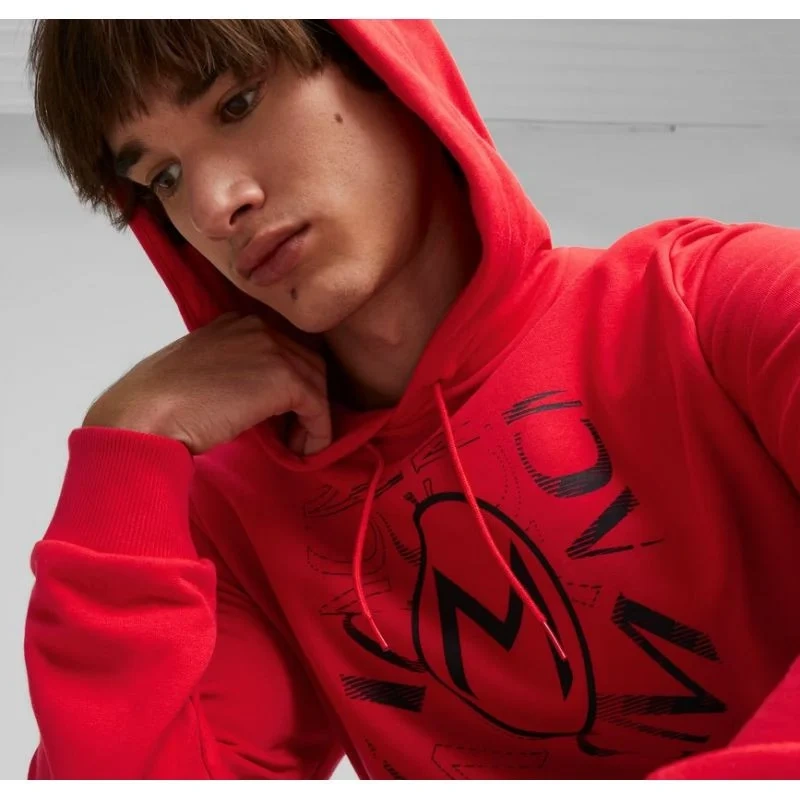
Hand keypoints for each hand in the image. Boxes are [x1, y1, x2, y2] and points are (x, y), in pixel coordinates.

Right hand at [82, 313, 330, 455]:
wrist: (144, 416)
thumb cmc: (159, 404)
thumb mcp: (201, 372)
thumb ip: (231, 371)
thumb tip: (252, 397)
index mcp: (236, 322)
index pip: (283, 347)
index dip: (290, 382)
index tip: (282, 414)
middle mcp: (258, 326)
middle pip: (306, 361)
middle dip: (307, 398)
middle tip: (293, 433)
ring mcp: (272, 348)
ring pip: (316, 382)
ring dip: (313, 418)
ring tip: (297, 447)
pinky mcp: (284, 378)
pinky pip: (317, 406)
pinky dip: (318, 431)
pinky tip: (304, 452)